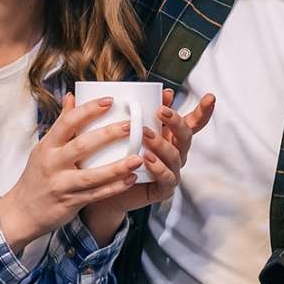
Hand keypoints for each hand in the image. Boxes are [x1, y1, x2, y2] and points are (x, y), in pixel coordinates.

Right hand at [0, 96, 147, 253]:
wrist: (22, 211)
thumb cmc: (36, 177)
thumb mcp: (43, 149)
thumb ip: (61, 125)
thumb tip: (71, 97)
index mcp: (47, 147)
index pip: (67, 123)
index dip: (88, 110)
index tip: (110, 101)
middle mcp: (52, 164)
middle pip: (81, 146)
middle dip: (108, 135)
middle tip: (131, 125)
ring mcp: (61, 184)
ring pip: (92, 175)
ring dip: (116, 167)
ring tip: (137, 158)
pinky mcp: (70, 202)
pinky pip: (96, 195)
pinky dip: (114, 188)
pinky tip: (130, 179)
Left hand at [80, 88, 215, 238]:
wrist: (97, 191)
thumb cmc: (104, 159)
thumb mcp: (102, 134)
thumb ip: (92, 116)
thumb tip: (74, 92)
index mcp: (165, 135)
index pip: (189, 121)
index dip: (202, 111)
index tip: (210, 96)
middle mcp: (172, 152)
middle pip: (185, 135)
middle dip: (176, 121)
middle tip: (161, 111)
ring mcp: (170, 171)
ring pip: (175, 155)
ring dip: (162, 143)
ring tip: (146, 134)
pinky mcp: (162, 189)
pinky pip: (167, 178)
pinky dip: (159, 168)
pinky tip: (147, 159)